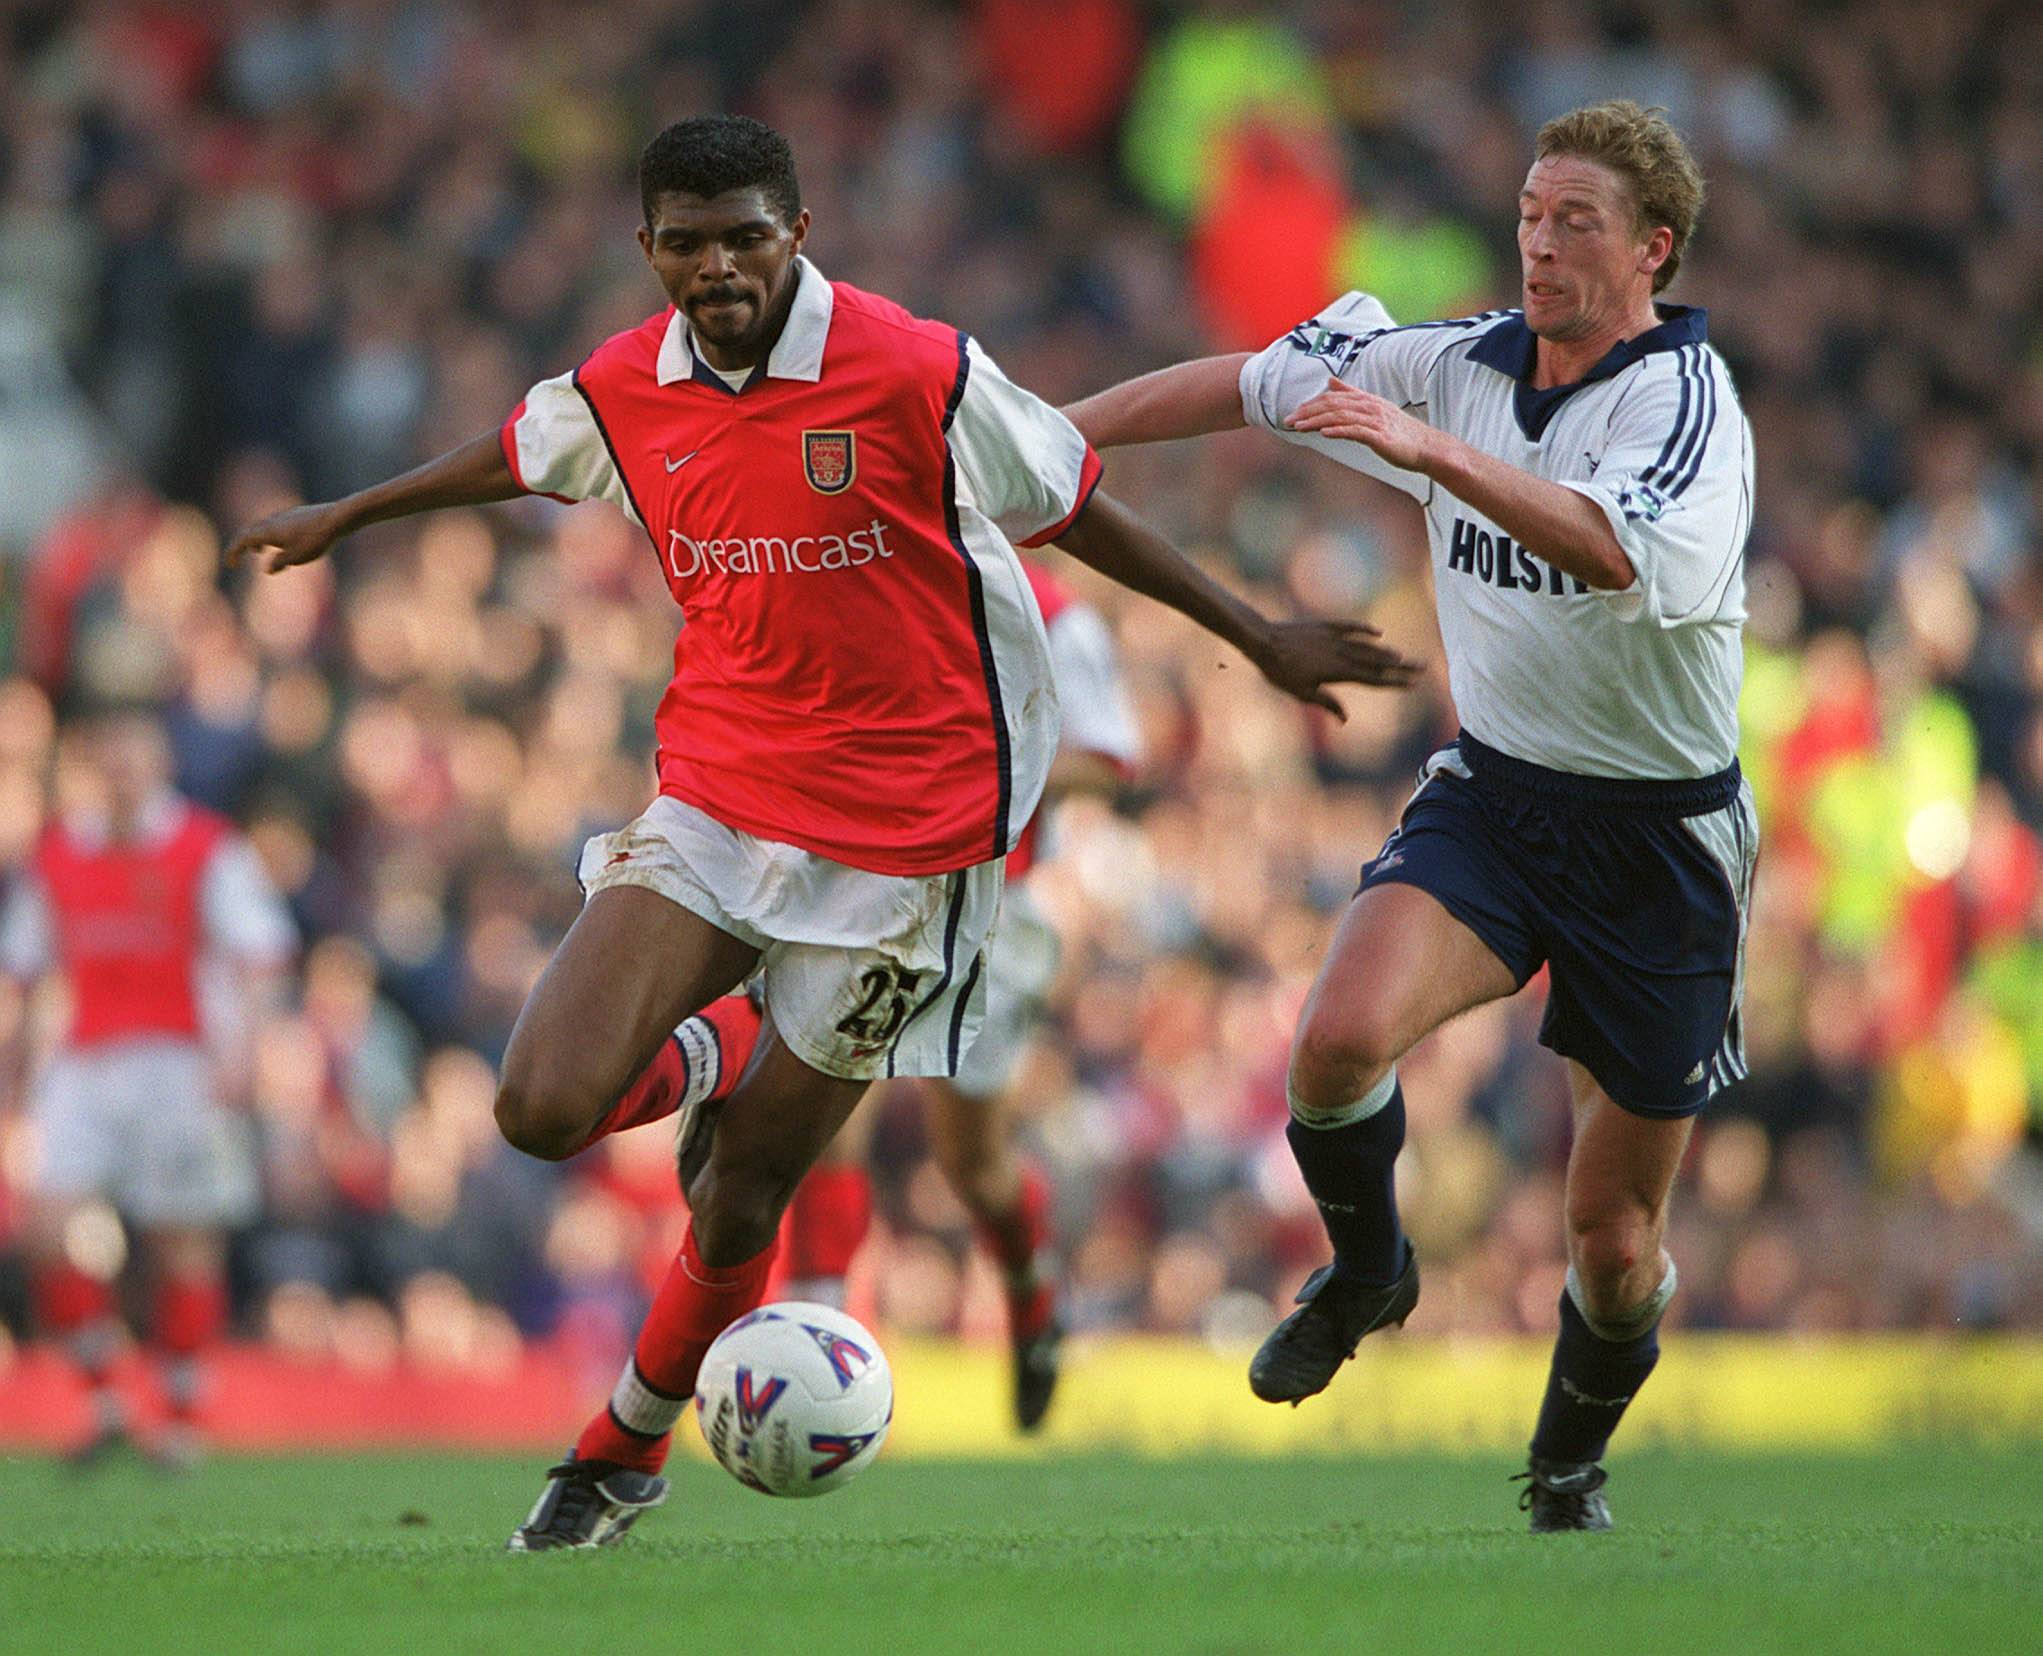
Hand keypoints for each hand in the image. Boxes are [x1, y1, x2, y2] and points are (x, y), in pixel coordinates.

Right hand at [224, 501, 351, 573]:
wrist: (338, 518)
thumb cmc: (316, 539)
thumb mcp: (297, 557)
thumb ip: (279, 563)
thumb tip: (267, 569)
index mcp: (268, 531)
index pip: (242, 540)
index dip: (233, 552)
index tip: (230, 565)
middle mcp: (272, 520)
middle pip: (250, 532)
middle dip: (242, 546)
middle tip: (237, 558)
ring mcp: (285, 515)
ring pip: (264, 527)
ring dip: (257, 540)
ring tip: (259, 551)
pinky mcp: (297, 515)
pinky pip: (277, 525)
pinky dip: (271, 536)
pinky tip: (284, 544)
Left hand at [1245, 617, 1423, 718]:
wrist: (1264, 641)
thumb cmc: (1280, 672)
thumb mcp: (1302, 693)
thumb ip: (1327, 704)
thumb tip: (1345, 719)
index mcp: (1339, 673)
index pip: (1373, 679)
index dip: (1394, 682)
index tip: (1412, 684)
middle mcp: (1341, 654)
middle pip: (1377, 662)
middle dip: (1401, 667)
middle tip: (1422, 667)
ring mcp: (1335, 638)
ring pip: (1366, 647)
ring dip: (1385, 652)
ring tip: (1402, 657)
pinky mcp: (1325, 626)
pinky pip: (1350, 627)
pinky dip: (1365, 630)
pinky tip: (1378, 634)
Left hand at [1287, 377, 1436, 471]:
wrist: (1426, 448)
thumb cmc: (1399, 433)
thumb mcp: (1374, 409)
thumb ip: (1352, 395)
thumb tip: (1330, 382)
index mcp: (1367, 400)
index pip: (1334, 397)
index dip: (1312, 404)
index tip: (1294, 413)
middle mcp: (1370, 407)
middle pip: (1333, 405)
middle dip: (1308, 412)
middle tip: (1288, 421)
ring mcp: (1376, 421)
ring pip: (1341, 417)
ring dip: (1317, 422)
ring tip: (1298, 427)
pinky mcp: (1380, 437)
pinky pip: (1356, 431)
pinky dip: (1339, 430)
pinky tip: (1324, 433)